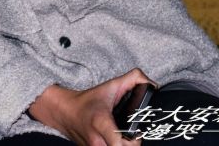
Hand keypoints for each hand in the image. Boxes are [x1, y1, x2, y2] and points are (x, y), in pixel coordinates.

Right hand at [28, 68, 152, 145]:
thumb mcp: (109, 86)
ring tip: (125, 137)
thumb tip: (153, 85)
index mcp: (101, 122)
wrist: (65, 112)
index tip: (137, 132)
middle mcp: (96, 139)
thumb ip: (133, 80)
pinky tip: (117, 140)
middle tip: (134, 134)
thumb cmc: (88, 101)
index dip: (134, 139)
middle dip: (132, 145)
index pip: (119, 142)